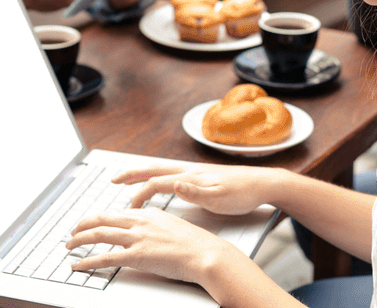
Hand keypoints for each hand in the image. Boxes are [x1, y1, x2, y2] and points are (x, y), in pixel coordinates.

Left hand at [67, 207, 241, 284]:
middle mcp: (140, 221)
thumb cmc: (195, 244)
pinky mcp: (136, 256)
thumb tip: (148, 230)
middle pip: (102, 219)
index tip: (91, 223)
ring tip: (69, 245)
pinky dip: (87, 261)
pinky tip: (78, 265)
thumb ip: (156, 225)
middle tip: (73, 231)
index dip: (100, 218)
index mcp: (148, 213)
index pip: (116, 213)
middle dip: (83, 224)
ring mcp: (137, 238)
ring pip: (99, 234)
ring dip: (80, 240)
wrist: (205, 254)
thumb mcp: (172, 226)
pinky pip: (105, 257)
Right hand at [113, 164, 280, 215]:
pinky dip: (157, 177)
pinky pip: (171, 174)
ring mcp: (194, 172)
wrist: (263, 183)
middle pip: (154, 169)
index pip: (157, 182)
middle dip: (132, 174)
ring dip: (142, 173)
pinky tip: (157, 184)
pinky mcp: (200, 176)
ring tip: (128, 179)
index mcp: (191, 176)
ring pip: (161, 169)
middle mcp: (189, 171)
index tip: (128, 207)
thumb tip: (174, 185)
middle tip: (114, 179)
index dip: (139, 194)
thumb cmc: (243, 192)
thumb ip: (196, 192)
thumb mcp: (220, 198)